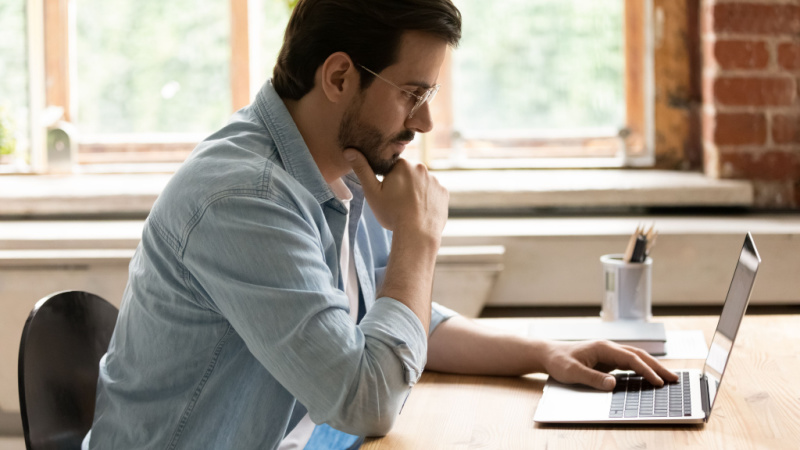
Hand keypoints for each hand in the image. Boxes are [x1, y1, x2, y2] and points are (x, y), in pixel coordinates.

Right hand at [344, 149, 447, 239]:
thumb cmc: (392, 213)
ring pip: (421, 184)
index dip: (388, 181)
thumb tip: (349, 150)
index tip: (387, 194)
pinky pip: (433, 194)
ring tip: (409, 209)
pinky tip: (420, 212)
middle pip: (408, 174)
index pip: (393, 167)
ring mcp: (435, 181)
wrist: (417, 234)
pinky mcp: (444, 194)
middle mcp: (422, 168)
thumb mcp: (372, 192)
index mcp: (404, 164)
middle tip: (397, 203)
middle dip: (403, 185)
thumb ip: (362, 169)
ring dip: (415, 192)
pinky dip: (427, 200)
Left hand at [542, 340, 678, 390]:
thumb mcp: (573, 372)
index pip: (631, 358)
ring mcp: (609, 353)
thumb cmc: (559, 361)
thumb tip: (613, 384)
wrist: (549, 354)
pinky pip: (629, 364)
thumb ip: (592, 378)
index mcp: (603, 347)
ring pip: (636, 358)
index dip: (646, 370)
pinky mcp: (607, 359)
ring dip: (652, 367)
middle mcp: (609, 348)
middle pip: (639, 355)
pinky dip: (642, 369)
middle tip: (674, 379)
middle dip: (657, 367)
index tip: (657, 381)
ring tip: (668, 378)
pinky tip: (650, 377)